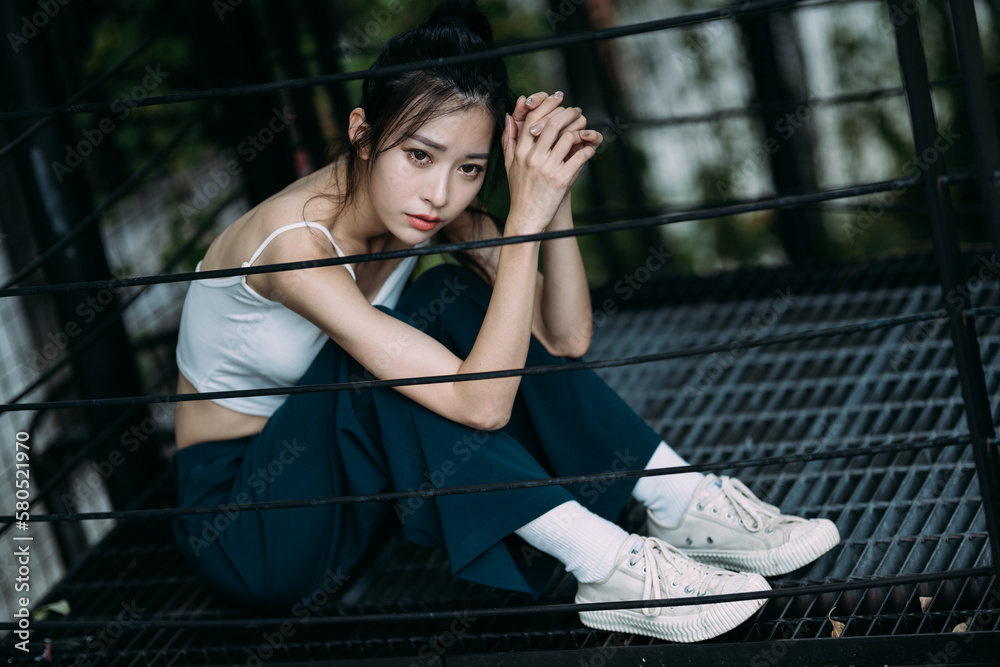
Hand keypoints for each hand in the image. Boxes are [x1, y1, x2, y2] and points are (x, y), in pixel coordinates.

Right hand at [501, 92, 601, 234]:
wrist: (526, 220)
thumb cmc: (520, 192)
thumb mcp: (510, 165)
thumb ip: (509, 140)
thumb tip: (510, 117)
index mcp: (521, 152)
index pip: (534, 118)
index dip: (547, 104)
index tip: (558, 98)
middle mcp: (532, 158)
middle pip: (553, 123)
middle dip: (568, 113)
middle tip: (577, 112)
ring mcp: (547, 169)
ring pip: (568, 137)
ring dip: (580, 130)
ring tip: (585, 130)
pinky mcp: (561, 180)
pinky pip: (579, 157)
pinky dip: (587, 150)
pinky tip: (589, 149)